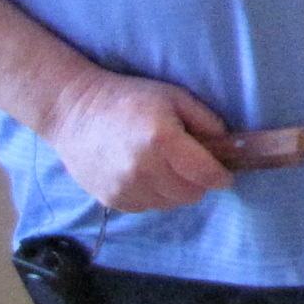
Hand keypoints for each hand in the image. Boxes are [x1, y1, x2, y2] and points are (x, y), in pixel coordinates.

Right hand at [41, 69, 236, 212]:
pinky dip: (154, 195)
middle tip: (190, 165)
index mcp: (163, 141)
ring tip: (164, 167)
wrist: (75, 112)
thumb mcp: (175, 97)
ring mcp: (125, 188)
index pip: (206, 175)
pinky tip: (144, 174)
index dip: (220, 176)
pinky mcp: (112, 200)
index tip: (223, 172)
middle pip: (191, 194)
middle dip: (198, 182)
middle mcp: (144, 169)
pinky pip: (148, 207)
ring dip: (175, 190)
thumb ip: (206, 121)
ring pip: (170, 204)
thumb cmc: (129, 99)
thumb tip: (228, 146)